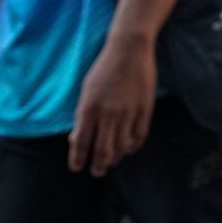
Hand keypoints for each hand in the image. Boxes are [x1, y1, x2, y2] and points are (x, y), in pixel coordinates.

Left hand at [68, 34, 157, 175]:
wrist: (129, 50)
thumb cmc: (104, 69)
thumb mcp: (86, 91)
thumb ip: (82, 115)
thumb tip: (77, 138)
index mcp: (89, 109)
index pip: (81, 142)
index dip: (77, 158)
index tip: (77, 167)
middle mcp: (108, 114)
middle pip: (102, 150)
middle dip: (98, 165)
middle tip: (96, 172)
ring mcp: (128, 113)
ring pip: (120, 147)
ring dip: (114, 158)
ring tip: (111, 162)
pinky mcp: (144, 109)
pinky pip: (138, 136)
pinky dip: (132, 147)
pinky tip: (128, 148)